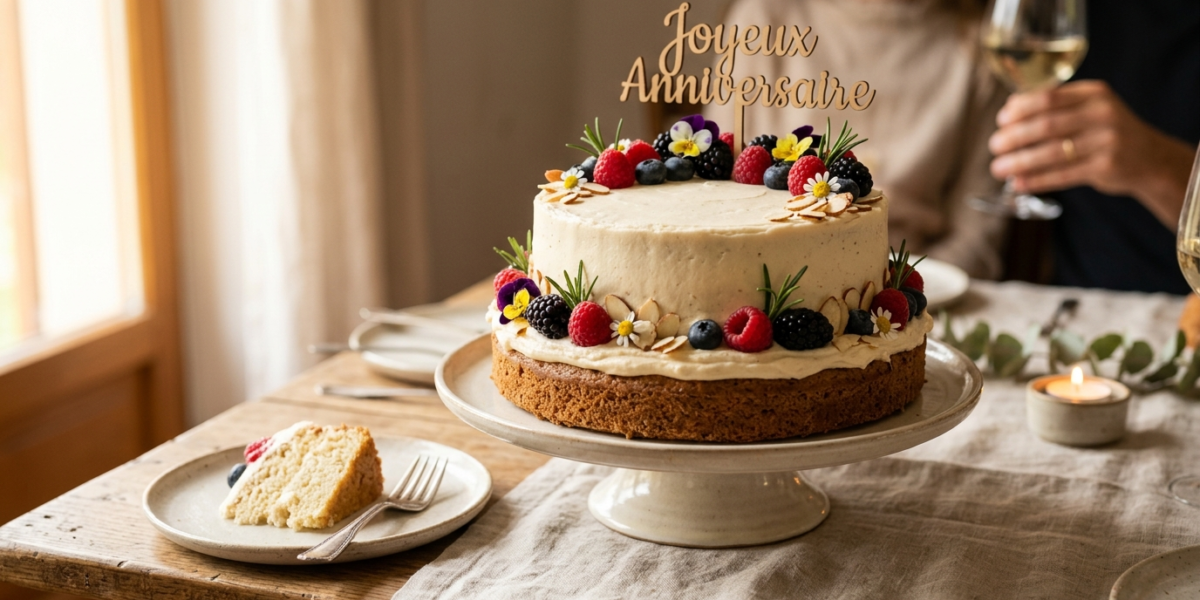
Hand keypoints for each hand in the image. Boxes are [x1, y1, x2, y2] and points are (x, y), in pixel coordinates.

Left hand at [988, 80, 1194, 226]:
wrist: (1149, 158)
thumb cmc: (1106, 132)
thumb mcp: (1089, 109)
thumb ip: (1056, 108)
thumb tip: (1008, 115)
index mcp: (1094, 93)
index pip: (1048, 97)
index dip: (1019, 109)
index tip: (1001, 120)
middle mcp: (1102, 113)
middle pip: (1046, 125)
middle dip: (1014, 137)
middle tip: (994, 146)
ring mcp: (1107, 140)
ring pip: (1052, 152)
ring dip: (1019, 162)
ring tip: (997, 168)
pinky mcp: (1107, 166)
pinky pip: (1063, 174)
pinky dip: (1036, 180)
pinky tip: (1018, 184)